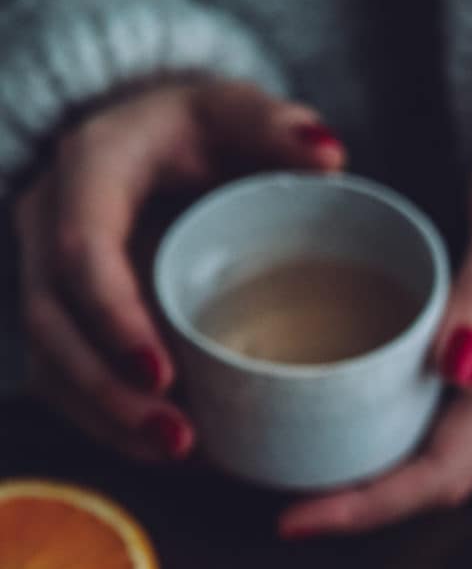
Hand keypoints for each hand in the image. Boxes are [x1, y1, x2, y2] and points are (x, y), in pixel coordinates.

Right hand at [14, 77, 344, 461]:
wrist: (149, 139)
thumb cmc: (198, 130)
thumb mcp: (235, 111)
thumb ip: (277, 128)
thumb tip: (330, 156)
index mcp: (89, 170)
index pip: (82, 249)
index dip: (114, 317)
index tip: (164, 373)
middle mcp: (47, 224)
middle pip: (55, 322)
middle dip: (110, 392)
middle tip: (181, 440)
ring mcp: (44, 275)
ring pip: (51, 361)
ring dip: (109, 419)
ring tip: (181, 457)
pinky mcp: (59, 317)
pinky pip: (64, 382)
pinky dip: (109, 424)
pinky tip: (165, 455)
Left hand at [279, 76, 471, 535]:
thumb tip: (454, 370)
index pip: (448, 467)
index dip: (369, 505)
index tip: (297, 520)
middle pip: (446, 476)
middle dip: (364, 500)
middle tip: (279, 500)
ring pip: (454, 456)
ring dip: (383, 470)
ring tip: (304, 463)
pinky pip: (464, 424)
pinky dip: (407, 434)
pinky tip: (359, 414)